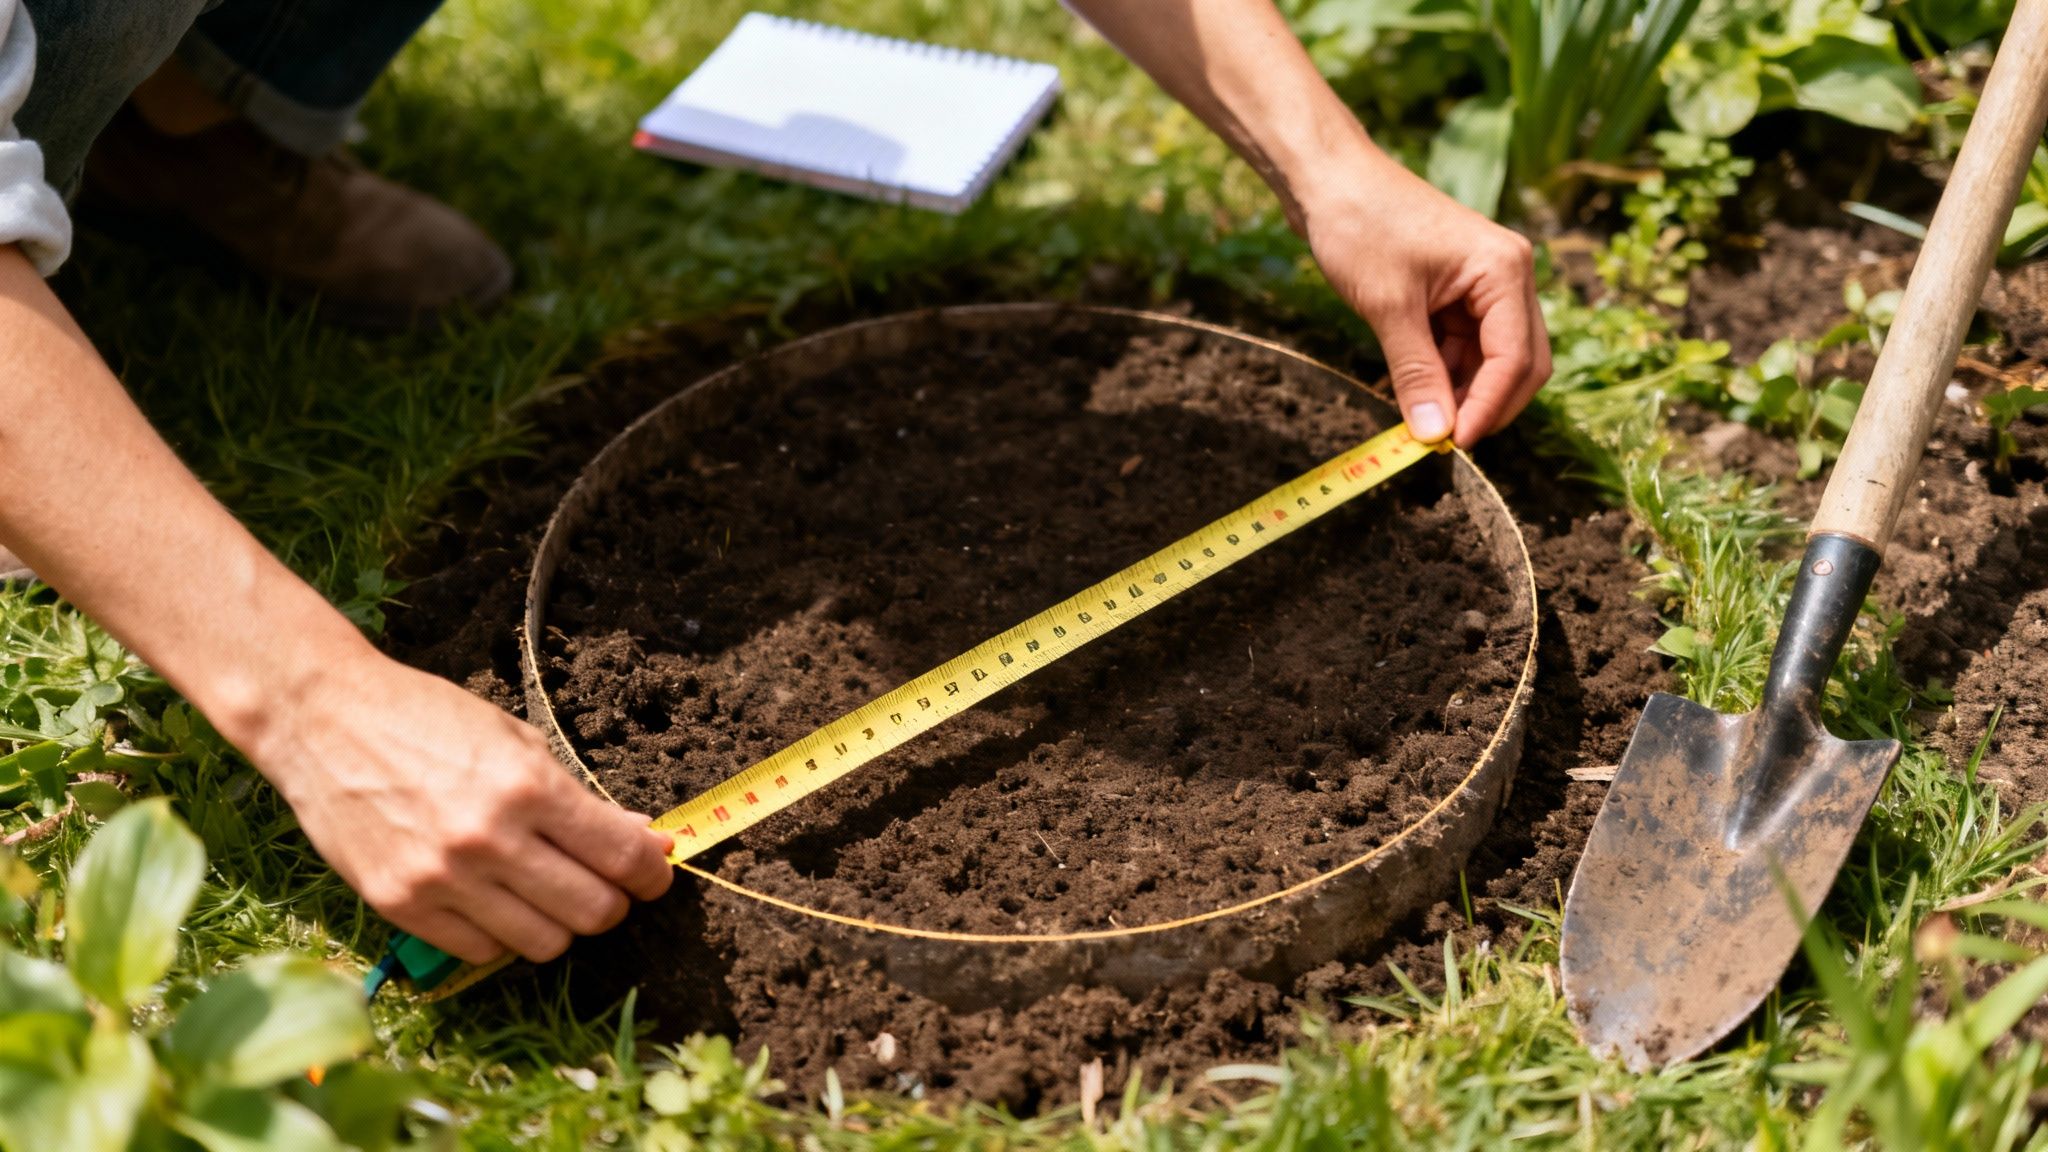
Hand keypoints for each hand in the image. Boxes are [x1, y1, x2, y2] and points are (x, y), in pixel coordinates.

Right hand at [246, 647, 674, 965]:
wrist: (323, 720)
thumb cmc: (427, 719)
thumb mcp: (517, 741)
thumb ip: (581, 799)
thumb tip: (646, 841)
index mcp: (528, 787)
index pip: (623, 857)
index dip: (652, 873)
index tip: (654, 873)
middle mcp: (490, 839)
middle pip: (594, 911)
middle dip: (613, 902)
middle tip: (604, 885)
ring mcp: (442, 878)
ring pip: (544, 943)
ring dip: (559, 923)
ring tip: (547, 893)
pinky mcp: (400, 906)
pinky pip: (482, 951)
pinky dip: (501, 934)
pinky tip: (494, 901)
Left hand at [1300, 150, 1551, 448]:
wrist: (1329, 178)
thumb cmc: (1360, 225)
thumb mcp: (1388, 307)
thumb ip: (1416, 373)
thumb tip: (1434, 435)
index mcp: (1504, 270)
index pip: (1516, 358)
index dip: (1488, 407)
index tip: (1453, 445)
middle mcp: (1507, 276)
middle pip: (1519, 362)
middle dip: (1486, 405)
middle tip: (1443, 442)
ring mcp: (1483, 284)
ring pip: (1490, 359)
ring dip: (1461, 393)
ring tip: (1421, 422)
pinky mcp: (1457, 291)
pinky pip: (1463, 346)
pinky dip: (1443, 373)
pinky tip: (1414, 394)